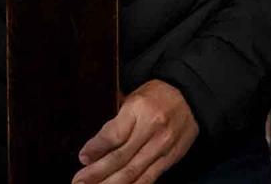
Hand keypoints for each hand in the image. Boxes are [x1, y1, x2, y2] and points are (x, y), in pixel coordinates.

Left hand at [73, 80, 197, 183]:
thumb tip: (94, 145)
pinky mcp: (170, 159)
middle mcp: (151, 129)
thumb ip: (116, 119)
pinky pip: (149, 178)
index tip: (82, 157)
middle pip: (120, 157)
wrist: (191, 96)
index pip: (114, 134)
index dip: (96, 148)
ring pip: (133, 172)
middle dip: (97, 173)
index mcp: (139, 108)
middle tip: (78, 181)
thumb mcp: (134, 96)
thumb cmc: (158, 95)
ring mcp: (162, 146)